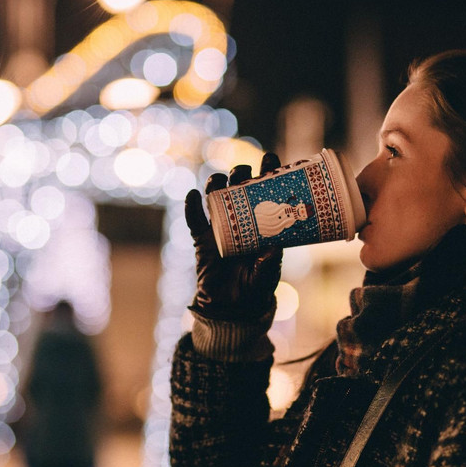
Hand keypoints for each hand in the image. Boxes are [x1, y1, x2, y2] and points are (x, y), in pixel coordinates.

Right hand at [185, 152, 282, 320]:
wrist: (231, 308)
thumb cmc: (254, 289)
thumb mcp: (266, 276)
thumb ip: (269, 264)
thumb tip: (273, 248)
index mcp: (261, 225)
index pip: (265, 194)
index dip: (267, 174)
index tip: (270, 158)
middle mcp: (241, 221)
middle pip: (239, 189)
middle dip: (240, 175)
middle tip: (244, 171)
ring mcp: (220, 228)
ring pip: (216, 198)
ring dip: (216, 185)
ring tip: (219, 180)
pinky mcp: (202, 240)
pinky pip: (194, 221)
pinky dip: (191, 207)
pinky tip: (192, 196)